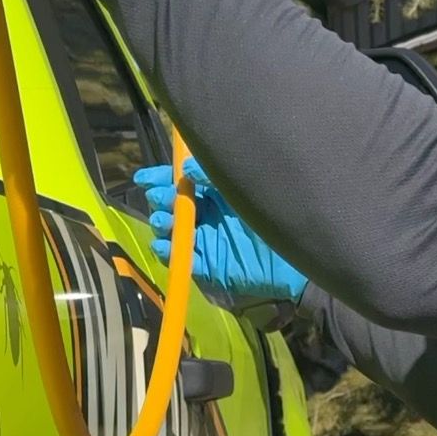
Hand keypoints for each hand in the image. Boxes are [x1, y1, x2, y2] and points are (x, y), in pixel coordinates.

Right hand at [134, 160, 307, 301]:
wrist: (294, 256)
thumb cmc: (272, 212)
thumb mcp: (243, 186)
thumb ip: (214, 175)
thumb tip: (184, 170)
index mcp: (215, 192)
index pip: (180, 182)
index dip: (160, 179)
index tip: (143, 179)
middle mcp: (206, 213)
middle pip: (171, 204)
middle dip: (160, 199)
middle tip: (160, 198)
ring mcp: (205, 239)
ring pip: (171, 230)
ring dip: (161, 224)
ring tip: (164, 220)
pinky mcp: (207, 265)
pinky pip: (180, 258)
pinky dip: (168, 251)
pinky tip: (165, 244)